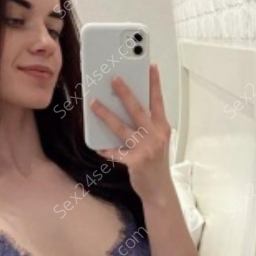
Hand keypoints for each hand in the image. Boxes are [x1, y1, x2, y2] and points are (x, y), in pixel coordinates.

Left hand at [89, 63, 172, 200]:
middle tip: (114, 78)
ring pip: (121, 127)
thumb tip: (126, 109)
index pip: (158, 101)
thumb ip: (147, 126)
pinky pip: (115, 153)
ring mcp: (145, 149)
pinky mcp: (135, 162)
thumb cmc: (156, 164)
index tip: (150, 66)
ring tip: (94, 103)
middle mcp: (155, 136)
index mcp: (162, 128)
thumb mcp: (157, 141)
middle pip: (137, 109)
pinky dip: (105, 150)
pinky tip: (98, 146)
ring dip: (105, 114)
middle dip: (125, 92)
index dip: (154, 83)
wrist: (159, 190)